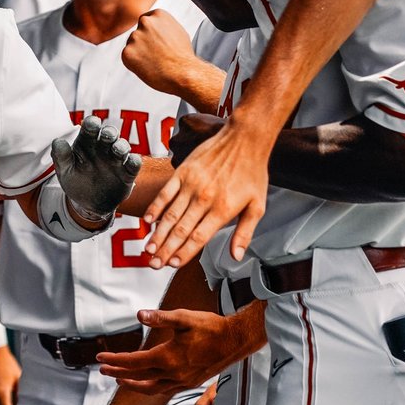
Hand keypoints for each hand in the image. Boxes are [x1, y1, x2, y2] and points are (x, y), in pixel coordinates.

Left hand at [53, 115, 141, 219]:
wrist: (88, 204)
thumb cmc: (76, 181)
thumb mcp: (64, 171)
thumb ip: (61, 156)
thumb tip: (58, 141)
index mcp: (87, 143)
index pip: (90, 128)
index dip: (92, 123)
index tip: (92, 124)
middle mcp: (103, 148)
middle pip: (109, 134)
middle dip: (110, 132)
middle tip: (107, 135)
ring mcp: (116, 160)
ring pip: (123, 147)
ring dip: (122, 146)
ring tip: (117, 150)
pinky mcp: (127, 173)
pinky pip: (134, 164)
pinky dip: (135, 161)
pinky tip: (131, 162)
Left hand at [98, 301, 265, 395]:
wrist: (236, 340)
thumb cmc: (211, 327)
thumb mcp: (184, 317)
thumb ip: (160, 317)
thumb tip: (139, 314)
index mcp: (168, 357)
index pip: (133, 361)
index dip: (115, 359)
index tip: (100, 357)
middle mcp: (173, 373)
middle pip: (138, 376)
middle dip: (118, 372)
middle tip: (102, 369)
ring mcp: (183, 380)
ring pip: (151, 387)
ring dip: (133, 383)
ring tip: (120, 379)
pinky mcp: (191, 382)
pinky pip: (165, 389)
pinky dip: (151, 386)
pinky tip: (147, 380)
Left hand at [122, 10, 197, 97]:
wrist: (182, 72)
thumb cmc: (182, 55)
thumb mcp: (178, 31)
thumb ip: (163, 26)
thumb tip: (157, 26)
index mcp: (158, 14)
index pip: (145, 21)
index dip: (150, 34)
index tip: (155, 43)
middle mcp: (145, 22)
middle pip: (137, 33)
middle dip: (143, 44)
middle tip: (155, 55)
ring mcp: (135, 36)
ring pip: (131, 45)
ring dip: (139, 53)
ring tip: (154, 61)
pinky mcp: (127, 52)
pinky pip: (127, 57)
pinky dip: (134, 63)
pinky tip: (147, 67)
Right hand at [143, 119, 268, 266]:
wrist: (245, 140)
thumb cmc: (252, 172)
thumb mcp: (257, 206)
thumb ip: (244, 233)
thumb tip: (236, 255)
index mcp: (223, 209)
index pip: (199, 237)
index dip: (184, 253)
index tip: (173, 264)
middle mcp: (205, 198)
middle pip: (181, 230)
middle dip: (166, 250)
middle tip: (154, 264)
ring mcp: (191, 185)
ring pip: (170, 215)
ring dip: (158, 234)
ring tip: (149, 249)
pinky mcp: (182, 173)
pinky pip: (165, 193)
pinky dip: (155, 208)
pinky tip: (147, 221)